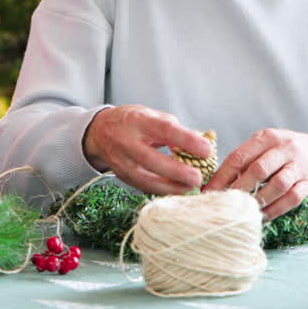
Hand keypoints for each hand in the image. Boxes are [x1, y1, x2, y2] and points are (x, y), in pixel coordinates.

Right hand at [82, 105, 213, 194]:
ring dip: (171, 188)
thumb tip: (199, 145)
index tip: (207, 150)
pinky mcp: (121, 176)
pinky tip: (177, 192)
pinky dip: (162, 191)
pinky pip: (143, 187)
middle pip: (151, 160)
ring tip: (191, 189)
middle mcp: (125, 141)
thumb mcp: (152, 116)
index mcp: (138, 120)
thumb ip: (175, 130)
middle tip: (198, 178)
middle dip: (177, 172)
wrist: (100, 131)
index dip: (186, 140)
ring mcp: (121, 161)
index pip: (164, 129)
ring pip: (145, 180)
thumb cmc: (134, 122)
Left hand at [202, 128, 307, 219]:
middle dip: (240, 188)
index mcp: (267, 137)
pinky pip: (292, 198)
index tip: (209, 190)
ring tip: (244, 209)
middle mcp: (285, 148)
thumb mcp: (261, 145)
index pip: (240, 156)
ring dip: (259, 199)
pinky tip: (262, 215)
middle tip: (226, 202)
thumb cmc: (278, 150)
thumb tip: (214, 183)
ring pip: (278, 185)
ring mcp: (299, 166)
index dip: (222, 175)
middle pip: (259, 170)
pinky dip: (275, 209)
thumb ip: (241, 160)